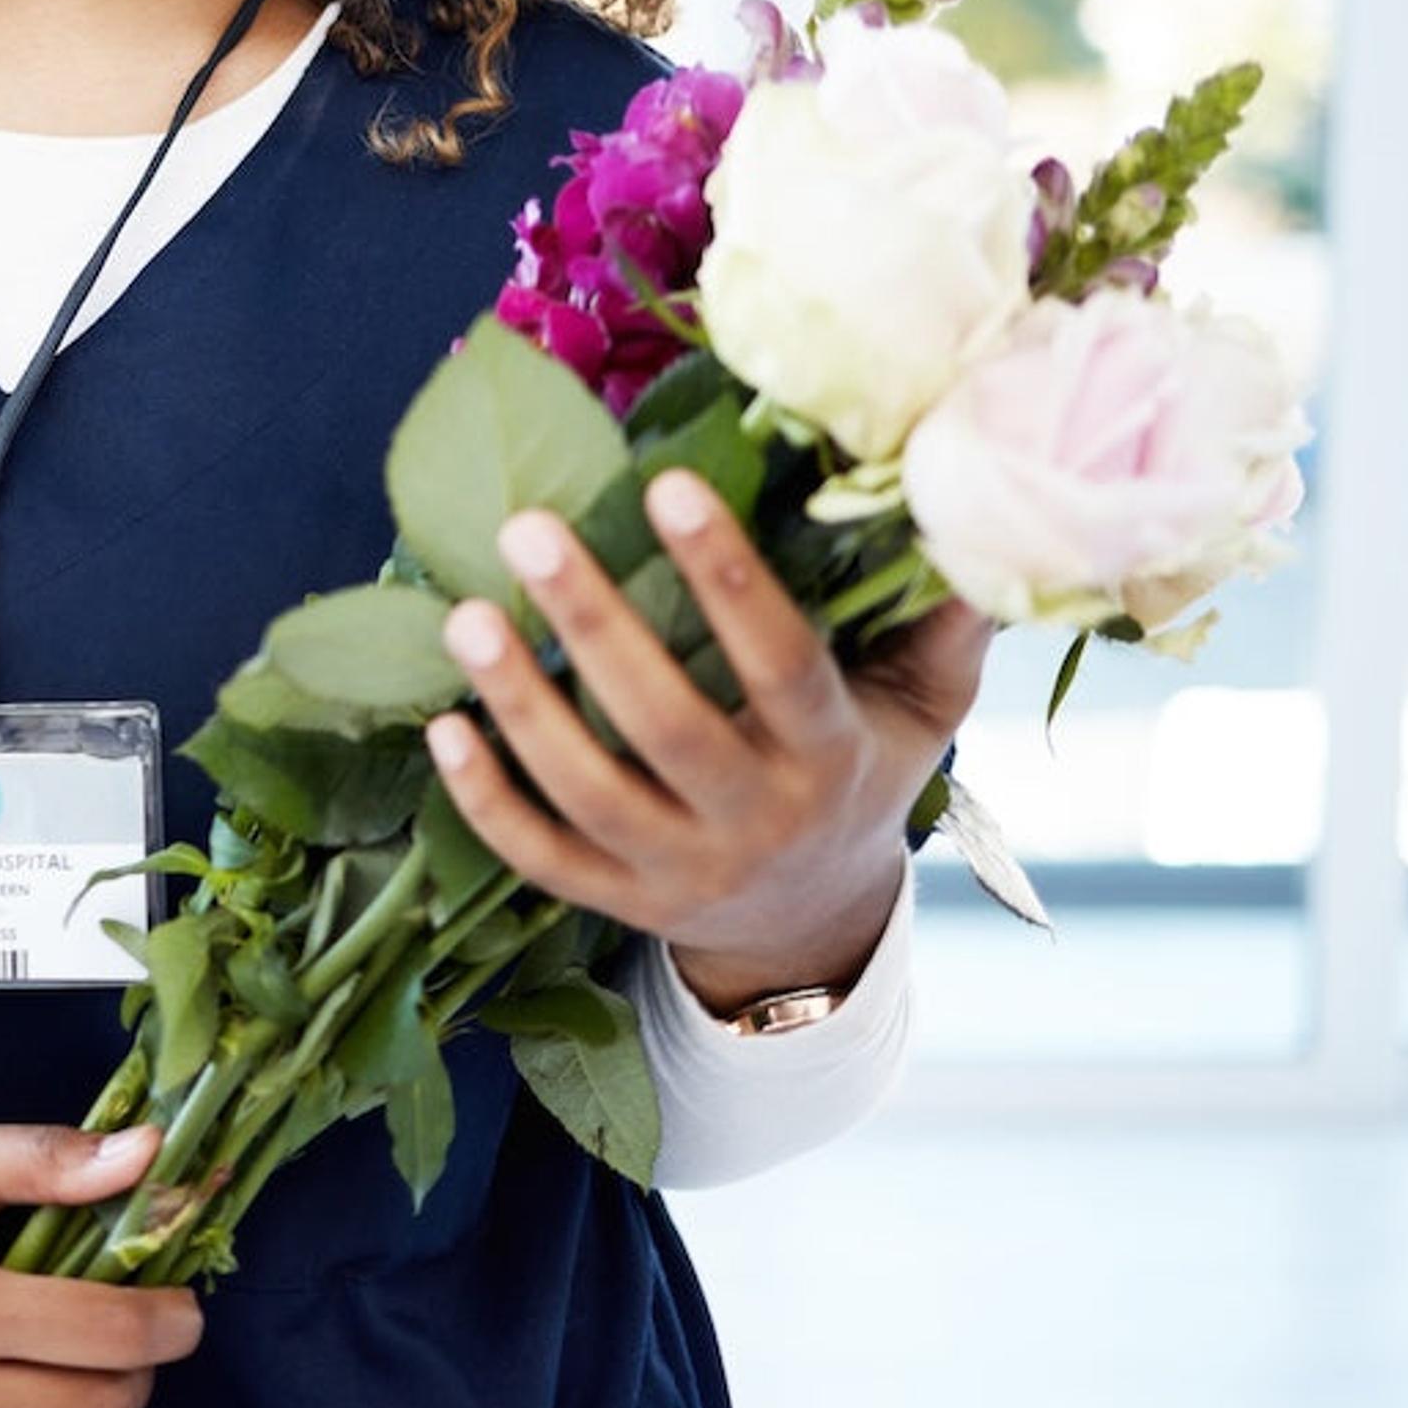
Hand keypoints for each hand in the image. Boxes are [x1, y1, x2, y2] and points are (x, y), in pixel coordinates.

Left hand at [421, 468, 990, 1015]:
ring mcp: (680, 871)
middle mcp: (755, 820)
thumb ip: (943, 618)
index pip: (780, 664)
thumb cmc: (862, 769)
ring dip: (521, 707)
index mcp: (830, 755)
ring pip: (590, 796)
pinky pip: (541, 859)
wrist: (816, 922)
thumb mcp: (923, 705)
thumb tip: (966, 506)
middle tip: (526, 527)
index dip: (727, 578)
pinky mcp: (619, 903)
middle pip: (666, 727)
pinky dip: (486, 800)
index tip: (668, 485)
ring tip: (464, 616)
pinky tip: (442, 727)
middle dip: (595, 624)